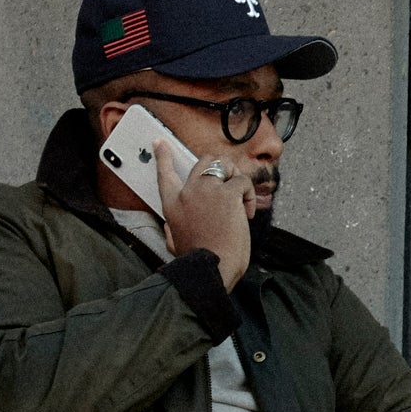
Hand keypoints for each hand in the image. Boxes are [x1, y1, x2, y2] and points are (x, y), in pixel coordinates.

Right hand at [160, 146, 256, 288]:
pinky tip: (247, 212)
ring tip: (241, 201)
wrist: (211, 269)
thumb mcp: (175, 244)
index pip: (164, 173)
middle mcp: (187, 193)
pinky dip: (249, 194)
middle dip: (222, 168)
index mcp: (172, 205)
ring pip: (225, 165)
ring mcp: (206, 191)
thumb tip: (167, 229)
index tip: (160, 142)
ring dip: (237, 178)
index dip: (163, 156)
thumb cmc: (198, 261)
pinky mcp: (227, 195)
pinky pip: (243, 181)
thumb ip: (170, 232)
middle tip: (232, 188)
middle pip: (204, 161)